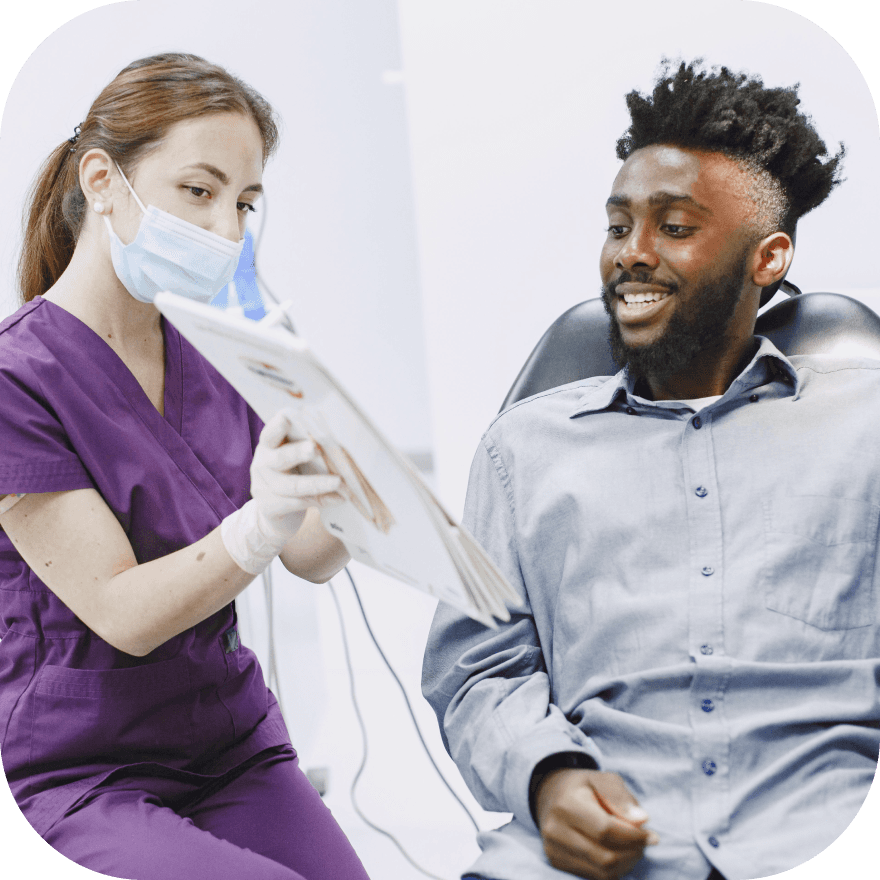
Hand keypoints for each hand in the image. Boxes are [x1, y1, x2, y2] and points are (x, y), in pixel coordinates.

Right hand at [250, 410, 343, 540]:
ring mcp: (263, 487)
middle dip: (297, 453)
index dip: (278, 426)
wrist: (275, 514)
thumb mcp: (292, 459)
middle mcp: (262, 464)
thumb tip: (337, 444)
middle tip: (314, 448)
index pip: (270, 434)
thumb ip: (306, 448)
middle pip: (280, 458)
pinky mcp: (270, 507)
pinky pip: (299, 503)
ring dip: (319, 484)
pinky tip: (339, 498)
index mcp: (268, 446)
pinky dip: (323, 500)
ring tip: (339, 482)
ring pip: (293, 486)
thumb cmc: (290, 477)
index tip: (287, 416)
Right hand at [535, 768, 658, 879]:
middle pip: (605, 857)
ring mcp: (553, 849)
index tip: (652, 836)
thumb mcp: (602, 779)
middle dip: (633, 853)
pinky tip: (619, 854)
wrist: (550, 795)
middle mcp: (555, 830)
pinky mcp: (556, 862)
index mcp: (566, 804)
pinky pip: (595, 876)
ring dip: (626, 864)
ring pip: (602, 872)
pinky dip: (613, 869)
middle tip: (644, 842)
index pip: (605, 830)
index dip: (634, 837)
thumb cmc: (583, 787)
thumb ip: (621, 798)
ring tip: (634, 848)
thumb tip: (642, 820)